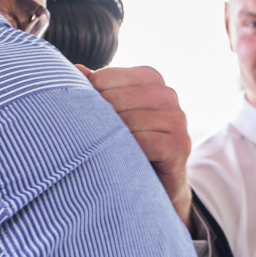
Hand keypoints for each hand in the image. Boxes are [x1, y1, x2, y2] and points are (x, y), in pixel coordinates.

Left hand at [79, 65, 192, 223]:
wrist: (154, 186)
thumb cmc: (127, 145)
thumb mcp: (111, 115)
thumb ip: (96, 91)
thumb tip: (76, 70)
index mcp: (150, 79)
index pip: (107, 77)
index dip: (88, 97)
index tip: (78, 115)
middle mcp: (167, 95)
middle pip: (118, 98)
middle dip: (98, 117)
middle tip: (83, 136)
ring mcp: (177, 119)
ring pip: (130, 120)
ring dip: (110, 136)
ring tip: (97, 149)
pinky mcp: (180, 145)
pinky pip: (145, 141)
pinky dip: (128, 149)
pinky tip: (118, 157)